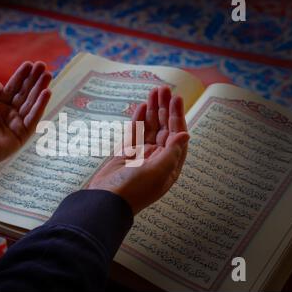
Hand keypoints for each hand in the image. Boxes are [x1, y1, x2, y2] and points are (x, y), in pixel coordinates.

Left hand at [0, 61, 51, 172]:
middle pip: (25, 94)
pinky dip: (40, 106)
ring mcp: (16, 125)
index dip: (22, 76)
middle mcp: (9, 114)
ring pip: (31, 103)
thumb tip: (0, 84)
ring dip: (40, 89)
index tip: (30, 64)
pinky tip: (46, 93)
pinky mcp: (21, 135)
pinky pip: (33, 118)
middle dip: (34, 80)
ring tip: (48, 75)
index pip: (13, 88)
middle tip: (43, 65)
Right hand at [88, 86, 188, 214]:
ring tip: (153, 92)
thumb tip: (186, 134)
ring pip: (149, 128)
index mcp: (169, 165)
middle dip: (164, 109)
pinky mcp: (125, 154)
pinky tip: (141, 107)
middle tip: (162, 89)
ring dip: (152, 111)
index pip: (176, 135)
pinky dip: (138, 120)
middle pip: (163, 129)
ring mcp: (140, 156)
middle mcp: (157, 159)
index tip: (176, 98)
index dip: (176, 116)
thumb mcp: (157, 172)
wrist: (105, 201)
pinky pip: (134, 133)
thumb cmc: (133, 190)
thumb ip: (171, 152)